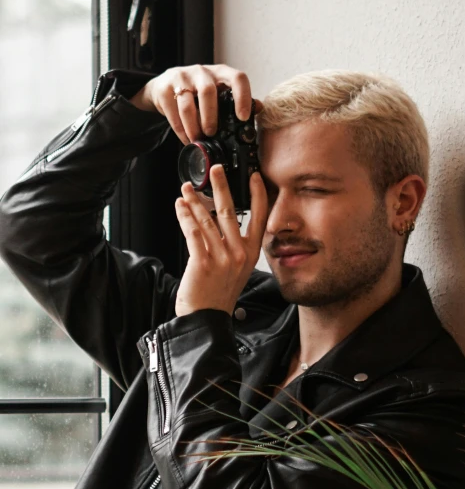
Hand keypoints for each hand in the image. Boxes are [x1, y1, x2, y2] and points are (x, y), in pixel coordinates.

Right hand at [129, 63, 261, 144]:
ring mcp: (181, 78)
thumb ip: (236, 101)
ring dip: (193, 126)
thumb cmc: (197, 93)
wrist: (164, 87)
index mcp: (220, 73)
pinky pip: (173, 112)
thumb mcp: (219, 93)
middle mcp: (202, 72)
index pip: (237, 78)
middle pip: (208, 92)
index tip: (243, 117)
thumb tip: (260, 108)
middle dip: (210, 116)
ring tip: (197, 140)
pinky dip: (180, 130)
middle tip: (211, 134)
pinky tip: (185, 138)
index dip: (243, 97)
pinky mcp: (165, 89)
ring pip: (187, 104)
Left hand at [174, 165, 267, 316]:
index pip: (259, 218)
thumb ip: (233, 245)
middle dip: (221, 186)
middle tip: (215, 169)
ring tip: (186, 189)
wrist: (205, 319)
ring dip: (194, 201)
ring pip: (207, 220)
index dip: (257, 195)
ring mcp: (221, 258)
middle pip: (230, 211)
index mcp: (250, 254)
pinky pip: (193, 232)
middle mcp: (238, 254)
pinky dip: (185, 217)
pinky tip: (180, 207)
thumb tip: (220, 217)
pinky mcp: (202, 262)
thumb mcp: (235, 269)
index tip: (253, 176)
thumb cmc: (218, 295)